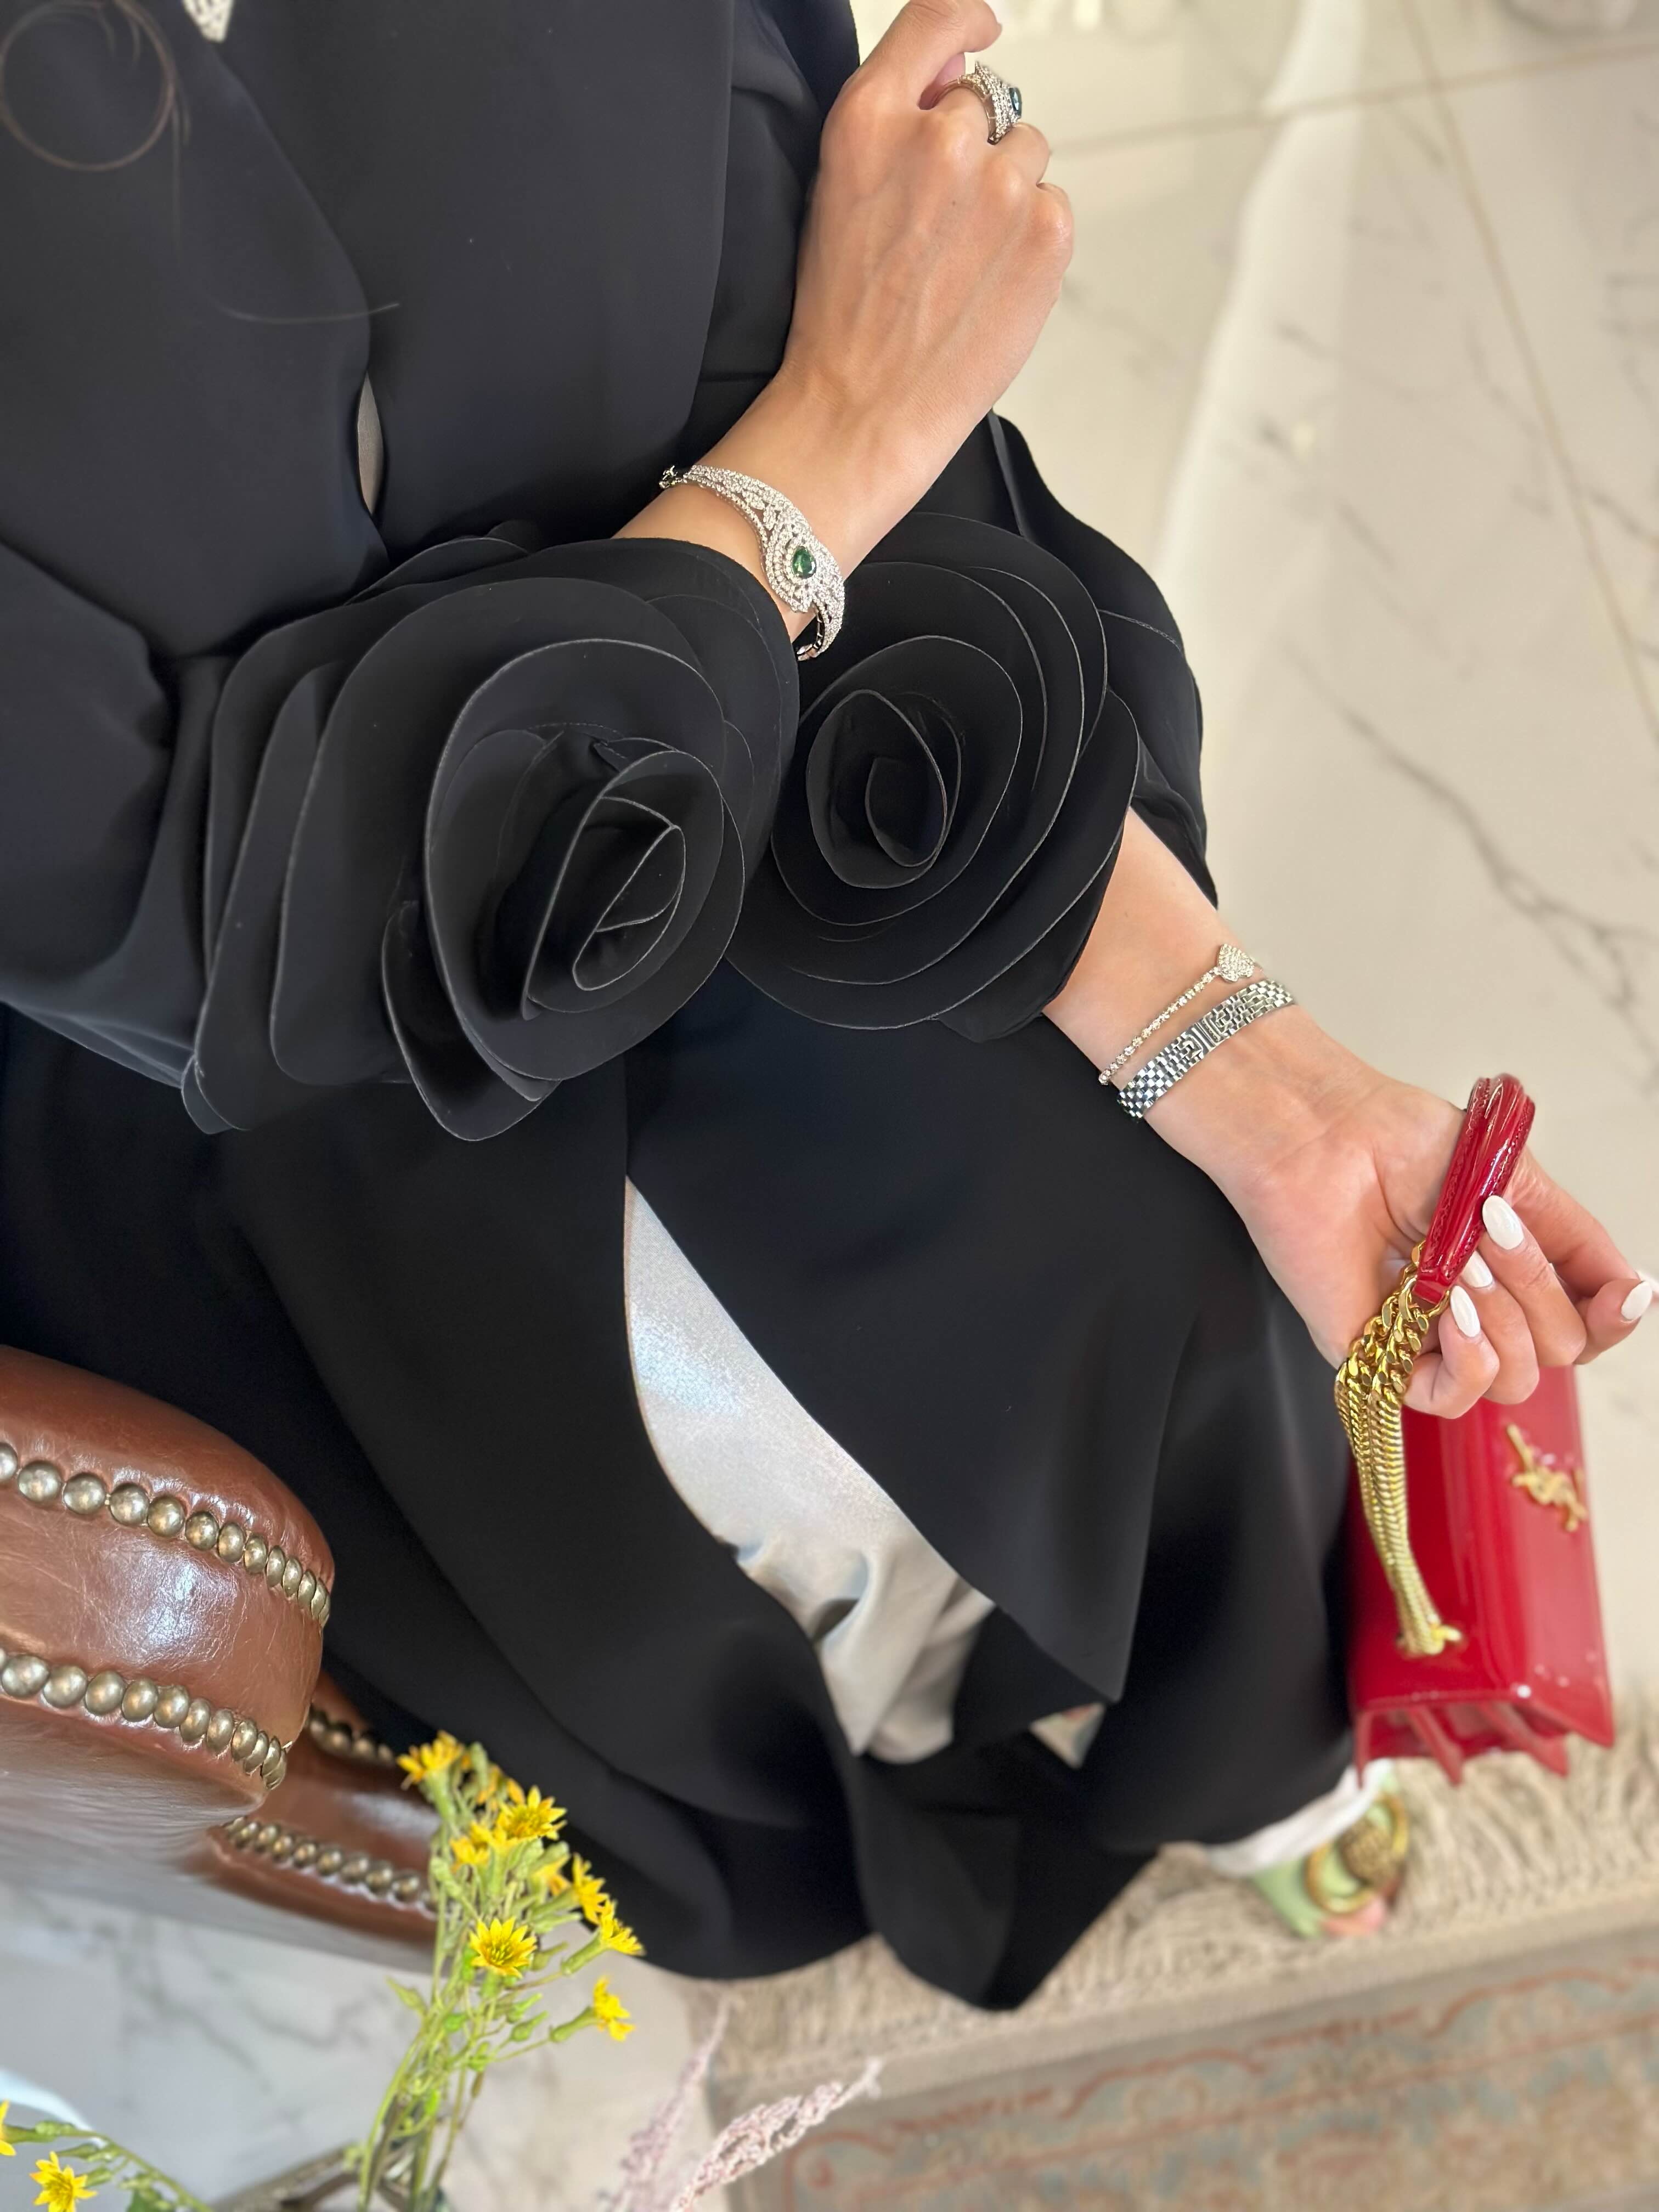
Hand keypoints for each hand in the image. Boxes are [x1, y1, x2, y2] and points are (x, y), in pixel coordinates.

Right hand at [623, 0, 1069, 620]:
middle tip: (939, 227)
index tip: (981, 33)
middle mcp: (940, 136)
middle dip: (974, 151)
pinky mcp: (1046, 231)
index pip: (942, 15)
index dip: (969, 21)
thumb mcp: (839, 191)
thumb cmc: (842, 317)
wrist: (861, 410)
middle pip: (988, 102)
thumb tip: (960, 68)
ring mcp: (1000, 182)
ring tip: (962, 263)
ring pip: (1027, 154)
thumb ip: (898, 117)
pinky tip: (988, 284)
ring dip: (1007, 196)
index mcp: (872, 118)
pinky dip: (1030, 242)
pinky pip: (1053, 206)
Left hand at [1212, 1045, 1649, 1417]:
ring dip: (1503, 1315)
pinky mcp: (1379, 1356)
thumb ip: (1578, 1241)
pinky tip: (1451, 1309)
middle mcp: (1476, 1309)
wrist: (1323, 1134)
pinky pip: (1451, 1398)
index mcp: (1509, 1270)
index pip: (1585, 1328)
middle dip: (1539, 1287)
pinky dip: (1469, 1358)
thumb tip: (1638, 1292)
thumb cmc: (1399, 1141)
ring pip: (1516, 1378)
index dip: (1614, 1319)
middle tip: (1492, 1230)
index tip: (1626, 1292)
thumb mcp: (1517, 1181)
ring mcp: (1428, 1337)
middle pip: (1560, 1349)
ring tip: (1457, 1259)